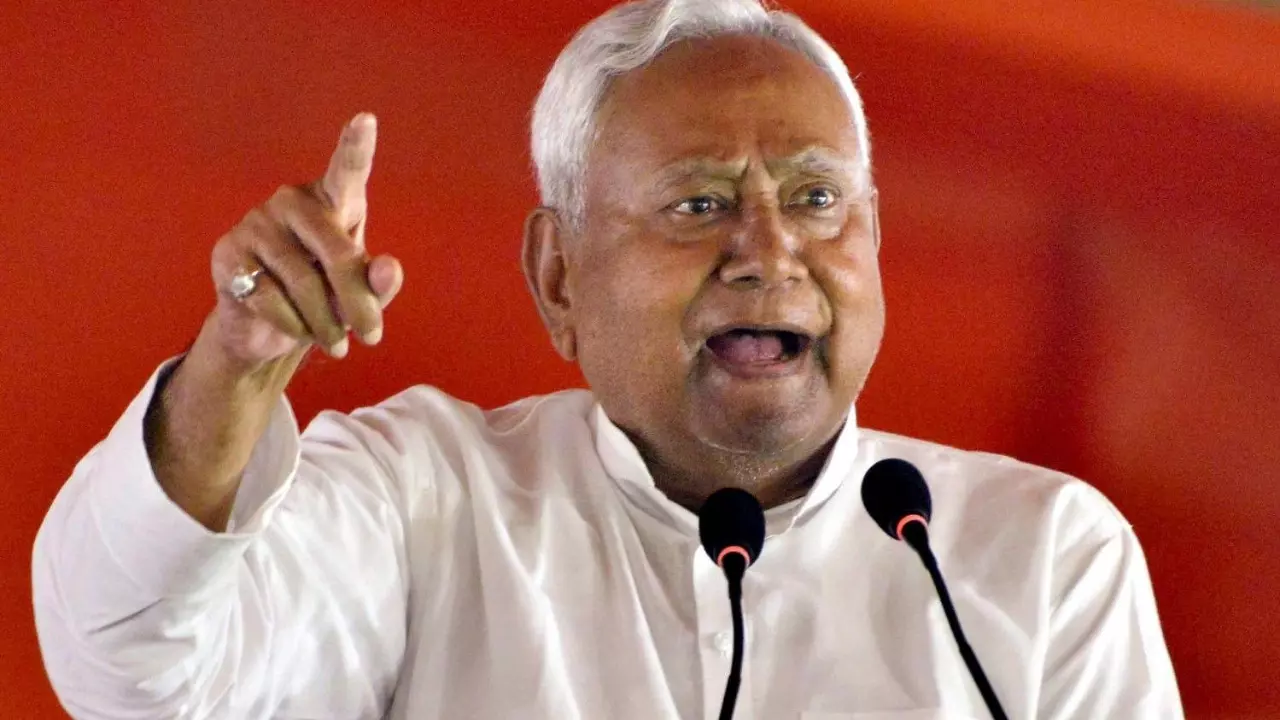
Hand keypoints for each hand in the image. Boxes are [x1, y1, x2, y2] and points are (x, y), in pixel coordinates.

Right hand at [208, 113, 403, 365]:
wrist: (267, 329)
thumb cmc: (325, 299)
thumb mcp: (360, 295)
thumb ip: (379, 283)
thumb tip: (388, 268)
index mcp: (332, 200)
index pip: (346, 171)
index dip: (356, 146)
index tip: (366, 119)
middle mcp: (291, 201)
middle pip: (336, 252)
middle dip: (357, 303)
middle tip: (372, 338)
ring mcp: (256, 224)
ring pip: (304, 283)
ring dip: (326, 323)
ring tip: (336, 343)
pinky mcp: (227, 254)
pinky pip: (270, 299)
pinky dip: (292, 326)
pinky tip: (296, 330)